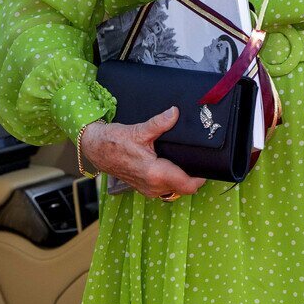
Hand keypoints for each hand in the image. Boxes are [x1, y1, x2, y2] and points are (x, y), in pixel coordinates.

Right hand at [80, 109, 206, 198]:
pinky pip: (166, 188)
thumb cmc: (114, 141)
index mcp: (155, 174)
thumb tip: (174, 113)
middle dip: (193, 177)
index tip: (206, 165)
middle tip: (199, 160)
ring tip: (187, 162)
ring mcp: (148, 190)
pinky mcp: (145, 189)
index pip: (188, 184)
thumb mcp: (139, 130)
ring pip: (175, 189)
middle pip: (184, 188)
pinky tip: (172, 166)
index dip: (201, 177)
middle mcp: (153, 186)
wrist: (96, 149)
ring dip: (182, 179)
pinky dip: (172, 180)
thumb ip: (159, 123)